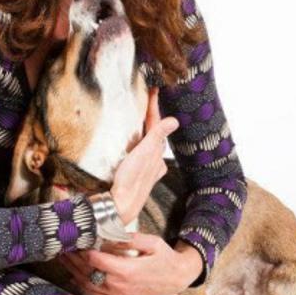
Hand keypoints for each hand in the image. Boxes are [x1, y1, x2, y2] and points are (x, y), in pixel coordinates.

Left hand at [56, 233, 204, 294]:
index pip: (95, 260)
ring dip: (74, 272)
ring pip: (88, 285)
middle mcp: (120, 286)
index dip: (82, 250)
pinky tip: (74, 277)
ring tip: (64, 260)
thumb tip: (109, 234)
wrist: (177, 279)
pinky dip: (83, 286)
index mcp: (127, 270)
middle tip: (62, 248)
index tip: (75, 239)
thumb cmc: (165, 258)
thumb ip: (129, 239)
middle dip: (73, 260)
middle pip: (88, 273)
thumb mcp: (152, 242)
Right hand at [108, 88, 178, 224]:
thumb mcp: (144, 154)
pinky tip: (136, 148)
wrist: (121, 205)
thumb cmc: (131, 180)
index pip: (157, 123)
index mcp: (156, 152)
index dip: (154, 106)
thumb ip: (157, 137)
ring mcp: (149, 169)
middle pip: (155, 133)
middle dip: (152, 118)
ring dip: (147, 132)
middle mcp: (155, 160)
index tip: (154, 89)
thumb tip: (174, 121)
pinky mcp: (140, 175)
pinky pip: (143, 155)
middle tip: (148, 100)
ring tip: (142, 119)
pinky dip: (142, 146)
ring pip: (150, 145)